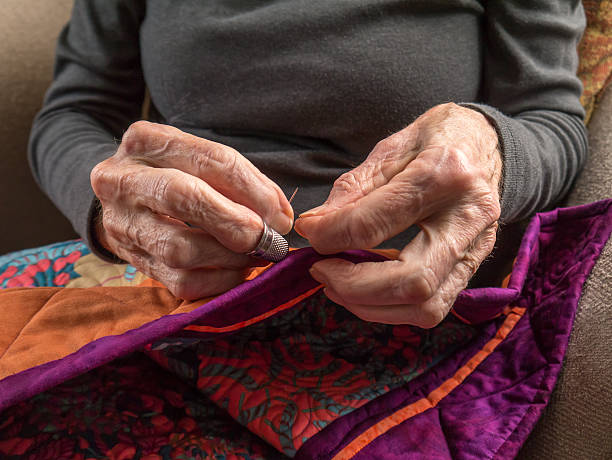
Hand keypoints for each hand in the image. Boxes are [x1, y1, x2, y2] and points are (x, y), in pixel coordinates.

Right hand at [90, 121, 292, 298]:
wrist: (119, 199)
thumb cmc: (173, 175)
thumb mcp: (197, 160)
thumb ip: (241, 181)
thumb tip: (281, 218)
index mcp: (145, 141)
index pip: (209, 160)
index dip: (253, 190)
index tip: (280, 215)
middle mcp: (122, 178)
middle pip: (183, 198)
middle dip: (235, 223)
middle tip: (266, 238)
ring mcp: (118, 222)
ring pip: (179, 248)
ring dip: (229, 257)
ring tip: (253, 255)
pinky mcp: (128, 258)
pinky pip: (179, 281)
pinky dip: (217, 280)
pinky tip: (234, 270)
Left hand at [294, 103, 501, 326]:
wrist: (488, 143)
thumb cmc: (437, 139)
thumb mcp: (392, 147)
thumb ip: (354, 188)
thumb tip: (315, 226)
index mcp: (445, 173)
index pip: (376, 222)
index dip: (331, 235)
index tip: (309, 232)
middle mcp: (469, 216)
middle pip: (412, 280)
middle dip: (354, 286)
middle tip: (321, 270)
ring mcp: (477, 247)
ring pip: (425, 306)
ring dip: (371, 305)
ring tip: (338, 283)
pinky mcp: (474, 266)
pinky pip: (433, 308)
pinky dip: (392, 308)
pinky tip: (367, 288)